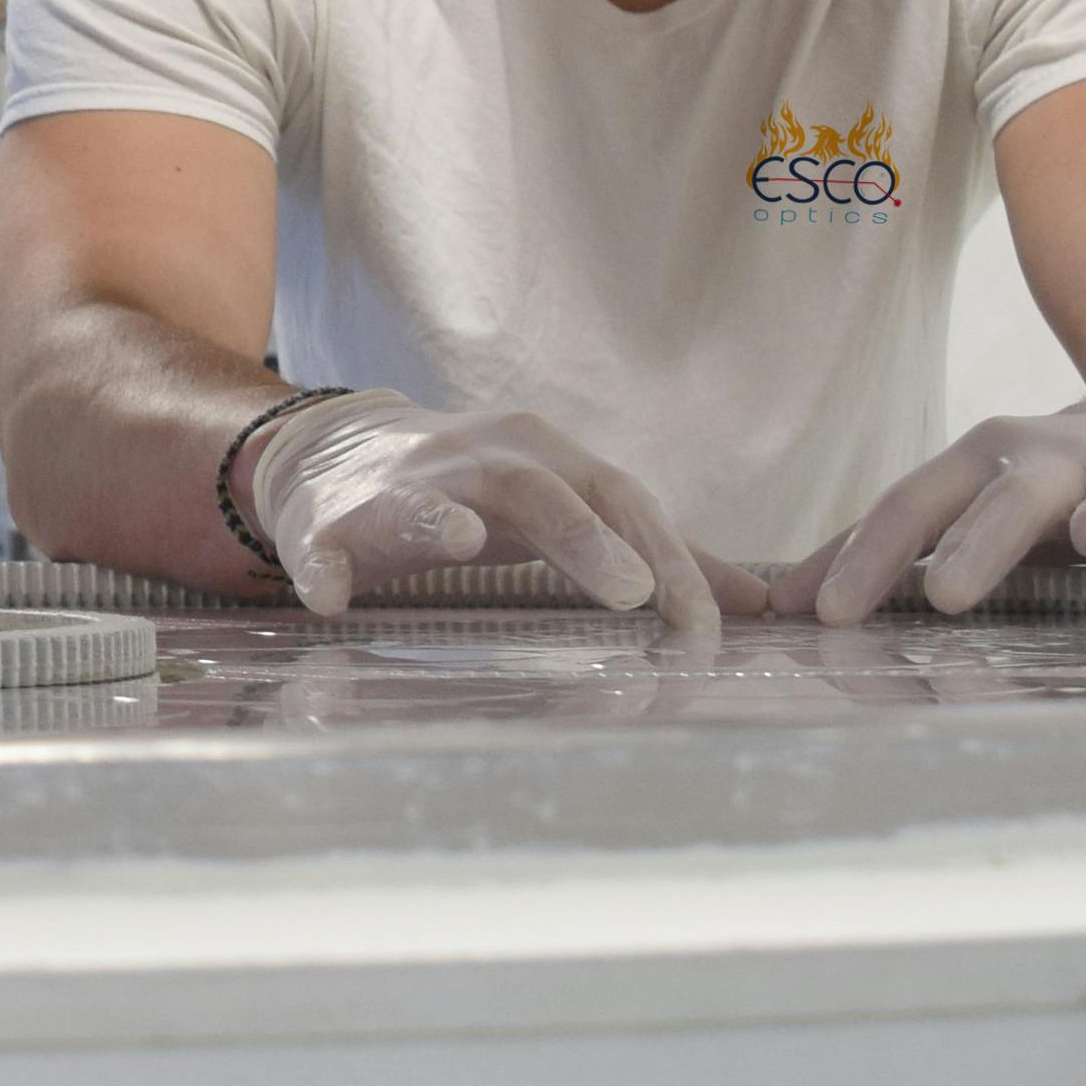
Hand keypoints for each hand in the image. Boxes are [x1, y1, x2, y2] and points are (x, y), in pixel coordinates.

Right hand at [240, 392, 739, 643]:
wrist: (340, 456)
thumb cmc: (480, 494)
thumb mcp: (570, 508)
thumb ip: (657, 553)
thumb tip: (761, 602)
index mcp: (544, 457)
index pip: (619, 500)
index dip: (666, 561)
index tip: (708, 629)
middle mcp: (476, 459)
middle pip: (538, 487)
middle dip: (585, 537)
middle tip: (635, 594)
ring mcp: (398, 486)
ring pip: (423, 497)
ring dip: (441, 517)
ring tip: (462, 541)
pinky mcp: (330, 520)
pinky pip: (324, 541)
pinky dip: (326, 565)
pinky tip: (330, 600)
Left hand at [803, 391, 1085, 623]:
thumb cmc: (1047, 487)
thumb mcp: (967, 501)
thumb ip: (888, 550)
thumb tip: (780, 604)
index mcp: (982, 464)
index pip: (910, 507)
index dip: (865, 556)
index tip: (822, 615)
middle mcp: (1055, 462)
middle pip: (1006, 499)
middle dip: (976, 544)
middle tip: (945, 595)